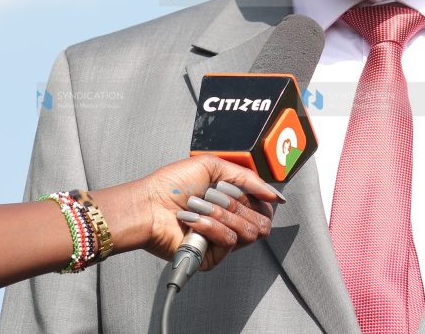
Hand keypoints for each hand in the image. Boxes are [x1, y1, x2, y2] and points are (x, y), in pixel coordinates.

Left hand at [92, 155, 280, 270]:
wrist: (149, 205)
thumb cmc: (172, 185)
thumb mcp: (213, 166)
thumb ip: (249, 178)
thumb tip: (274, 195)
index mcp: (232, 202)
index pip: (264, 208)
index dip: (259, 199)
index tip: (244, 190)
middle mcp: (230, 222)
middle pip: (261, 222)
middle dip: (237, 204)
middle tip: (214, 196)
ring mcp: (221, 241)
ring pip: (247, 232)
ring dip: (221, 214)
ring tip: (199, 207)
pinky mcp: (212, 257)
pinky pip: (229, 242)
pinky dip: (210, 226)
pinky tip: (193, 221)